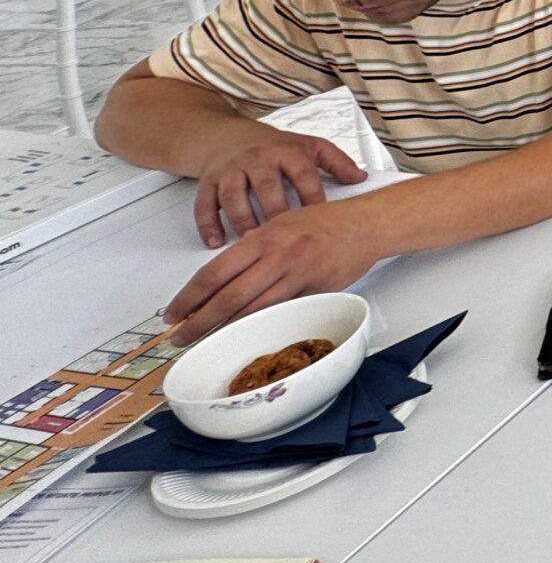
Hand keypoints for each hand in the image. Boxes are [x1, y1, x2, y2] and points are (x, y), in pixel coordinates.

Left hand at [165, 201, 383, 343]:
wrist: (367, 224)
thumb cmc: (327, 222)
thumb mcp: (282, 224)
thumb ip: (254, 247)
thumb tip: (227, 273)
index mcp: (264, 237)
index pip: (214, 271)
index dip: (188, 296)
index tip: (174, 312)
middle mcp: (277, 255)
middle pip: (228, 295)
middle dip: (198, 321)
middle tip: (180, 336)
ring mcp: (297, 274)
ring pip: (252, 309)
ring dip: (224, 328)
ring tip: (205, 340)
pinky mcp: (314, 291)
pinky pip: (282, 313)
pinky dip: (260, 326)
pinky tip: (246, 334)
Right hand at [193, 130, 366, 247]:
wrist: (229, 135)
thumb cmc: (275, 146)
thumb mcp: (310, 146)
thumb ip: (337, 162)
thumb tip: (361, 178)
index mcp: (287, 151)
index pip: (302, 175)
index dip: (312, 197)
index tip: (319, 221)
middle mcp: (258, 159)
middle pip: (266, 186)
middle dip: (274, 211)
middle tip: (283, 239)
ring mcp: (231, 170)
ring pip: (233, 196)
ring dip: (242, 219)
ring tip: (250, 242)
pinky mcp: (208, 181)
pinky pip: (205, 204)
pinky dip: (208, 224)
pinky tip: (216, 243)